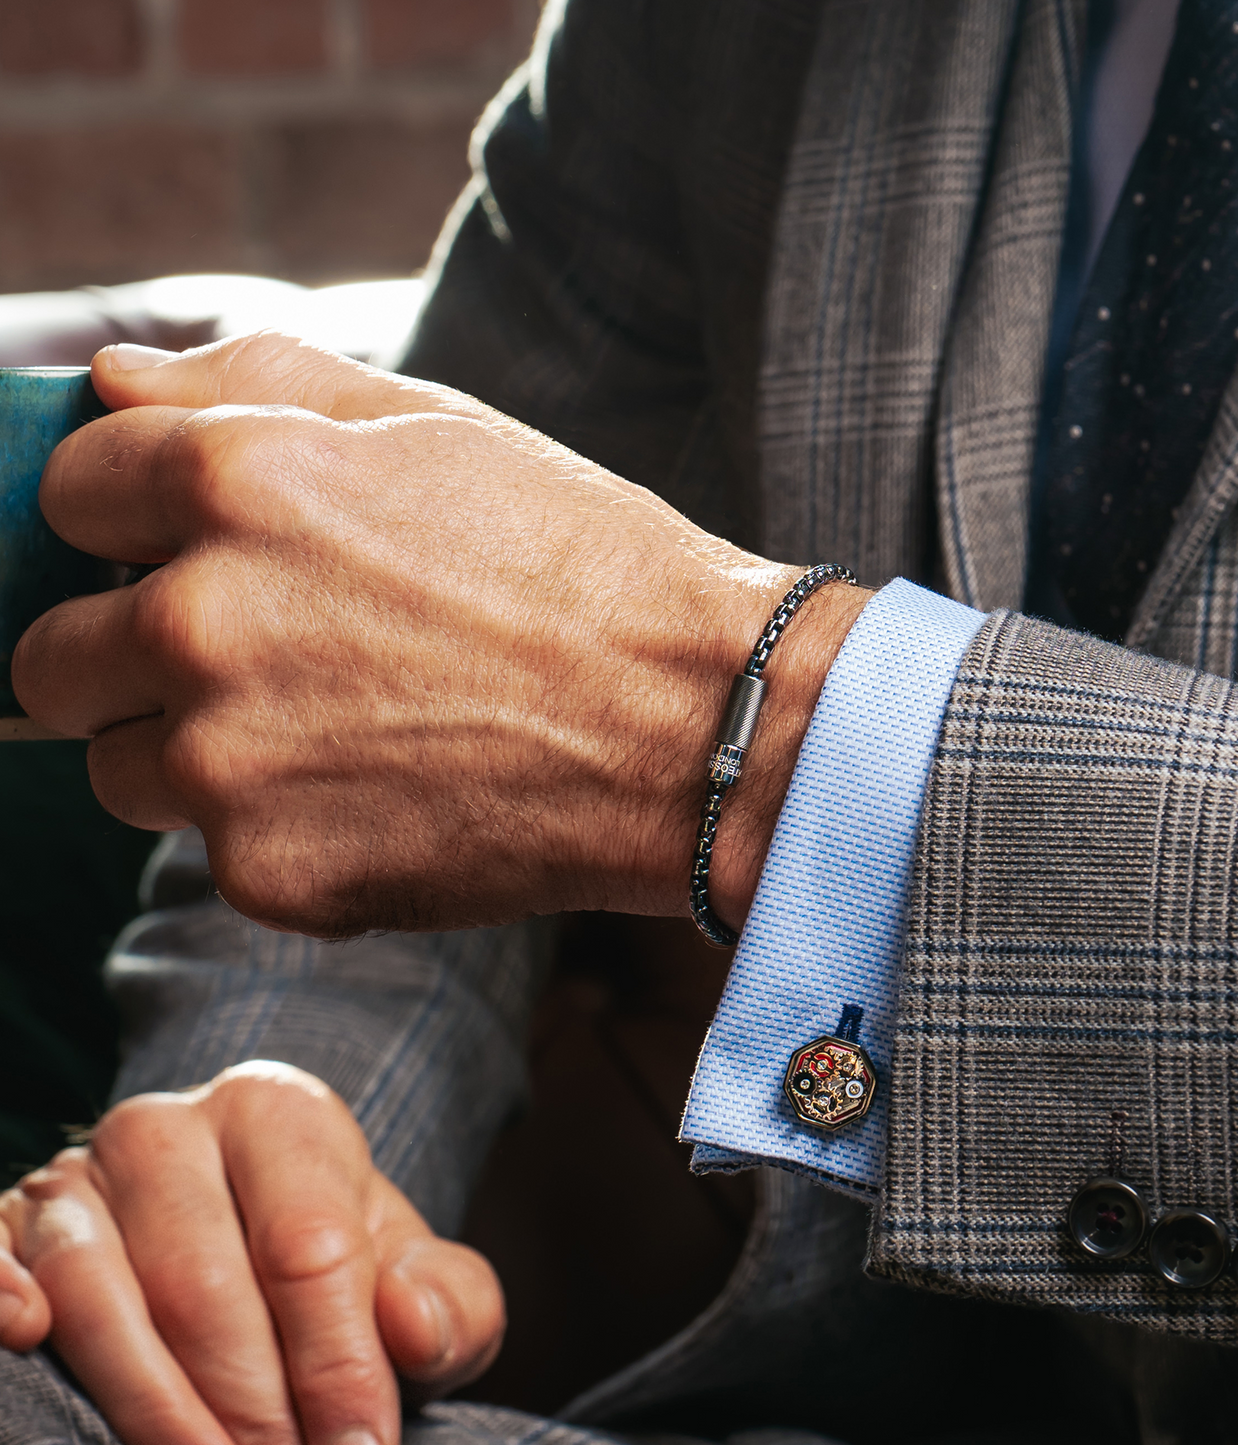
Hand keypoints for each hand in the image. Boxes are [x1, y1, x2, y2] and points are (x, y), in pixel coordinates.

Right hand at [0, 1061, 503, 1444]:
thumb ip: (448, 1303)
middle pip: (203, 1283)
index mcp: (278, 1112)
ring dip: (154, 1410)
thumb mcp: (413, 1272)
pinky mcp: (11, 1226)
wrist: (241, 1222)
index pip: (309, 1246)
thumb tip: (410, 1329)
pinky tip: (29, 1345)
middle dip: (250, 1408)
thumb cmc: (332, 1265)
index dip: (337, 1363)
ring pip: (99, 1296)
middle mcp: (168, 1129)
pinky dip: (3, 1300)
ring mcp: (75, 1178)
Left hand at [12, 334, 868, 936]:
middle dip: (135, 656)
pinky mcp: (272, 873)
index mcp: (235, 483)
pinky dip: (282, 831)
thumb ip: (253, 382)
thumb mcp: (437, 425)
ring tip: (334, 736)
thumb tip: (108, 381)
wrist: (697, 725)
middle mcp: (202, 622)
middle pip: (56, 656)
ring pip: (120, 769)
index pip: (71, 496)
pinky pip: (219, 850)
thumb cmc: (583, 565)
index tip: (196, 553)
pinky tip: (389, 799)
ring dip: (193, 754)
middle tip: (264, 661)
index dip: (134, 524)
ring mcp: (230, 762)